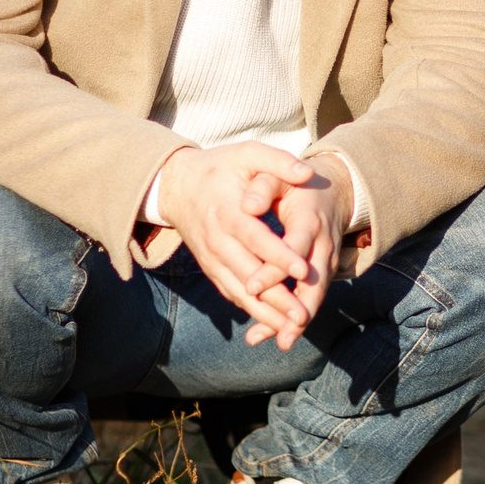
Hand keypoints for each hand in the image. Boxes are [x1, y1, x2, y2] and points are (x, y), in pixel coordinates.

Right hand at [151, 143, 318, 338]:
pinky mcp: (210, 267)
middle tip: (303, 316)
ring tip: (291, 329)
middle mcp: (217, 240)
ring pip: (239, 290)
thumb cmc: (219, 166)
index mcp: (229, 212)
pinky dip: (249, 310)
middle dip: (276, 297)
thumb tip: (308, 173)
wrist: (177, 185)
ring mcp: (211, 257)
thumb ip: (278, 161)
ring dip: (264, 312)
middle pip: (248, 273)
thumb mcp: (247, 154)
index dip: (279, 256)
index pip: (256, 238)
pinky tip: (271, 323)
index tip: (304, 271)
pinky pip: (230, 292)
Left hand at [242, 155, 355, 349]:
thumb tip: (246, 205)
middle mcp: (323, 246)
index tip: (251, 286)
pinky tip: (277, 337)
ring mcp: (326, 262)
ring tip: (280, 343)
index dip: (275, 268)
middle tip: (281, 333)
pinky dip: (296, 319)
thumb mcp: (278, 176)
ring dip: (299, 321)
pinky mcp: (322, 273)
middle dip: (298, 309)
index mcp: (309, 221)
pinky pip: (310, 298)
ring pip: (315, 296)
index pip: (294, 248)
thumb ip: (263, 186)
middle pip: (315, 282)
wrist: (332, 190)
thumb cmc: (295, 184)